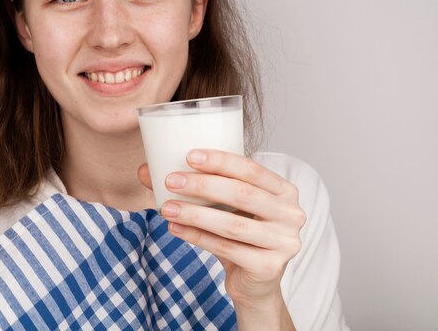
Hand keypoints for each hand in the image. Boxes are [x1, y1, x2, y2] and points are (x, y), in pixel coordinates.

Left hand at [138, 150, 304, 327]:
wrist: (255, 282)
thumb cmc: (239, 234)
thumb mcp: (224, 206)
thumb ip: (196, 186)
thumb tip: (145, 169)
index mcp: (285, 191)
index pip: (252, 169)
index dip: (221, 160)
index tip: (189, 156)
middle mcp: (291, 214)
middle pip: (242, 193)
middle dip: (203, 185)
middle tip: (171, 180)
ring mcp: (284, 242)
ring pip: (232, 224)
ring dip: (195, 213)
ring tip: (166, 207)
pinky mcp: (270, 267)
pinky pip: (227, 249)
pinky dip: (198, 237)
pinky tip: (176, 228)